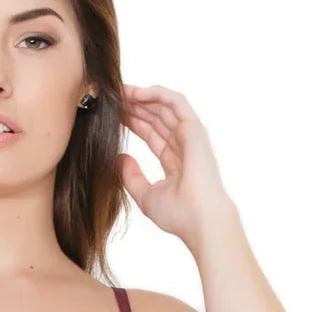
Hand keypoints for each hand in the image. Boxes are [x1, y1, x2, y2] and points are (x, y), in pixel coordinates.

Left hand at [117, 83, 234, 248]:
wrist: (200, 220)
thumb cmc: (179, 214)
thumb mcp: (145, 195)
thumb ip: (131, 177)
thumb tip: (118, 158)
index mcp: (174, 160)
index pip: (150, 133)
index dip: (132, 121)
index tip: (112, 114)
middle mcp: (183, 145)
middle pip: (155, 117)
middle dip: (134, 105)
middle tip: (111, 95)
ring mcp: (190, 136)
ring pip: (163, 107)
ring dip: (142, 97)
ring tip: (119, 90)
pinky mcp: (194, 129)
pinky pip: (176, 102)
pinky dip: (157, 94)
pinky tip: (137, 92)